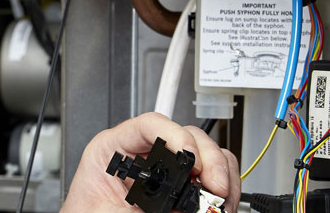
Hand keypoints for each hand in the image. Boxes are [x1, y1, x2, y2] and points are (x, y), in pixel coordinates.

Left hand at [60, 113, 239, 212]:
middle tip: (215, 187)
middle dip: (208, 160)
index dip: (175, 135)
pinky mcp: (178, 184)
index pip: (149, 125)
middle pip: (186, 136)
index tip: (191, 159)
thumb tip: (181, 208)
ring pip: (205, 153)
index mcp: (111, 149)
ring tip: (220, 198)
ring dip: (220, 174)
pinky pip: (210, 175)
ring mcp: (163, 167)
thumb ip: (144, 208)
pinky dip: (222, 187)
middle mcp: (141, 153)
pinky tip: (219, 202)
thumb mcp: (108, 211)